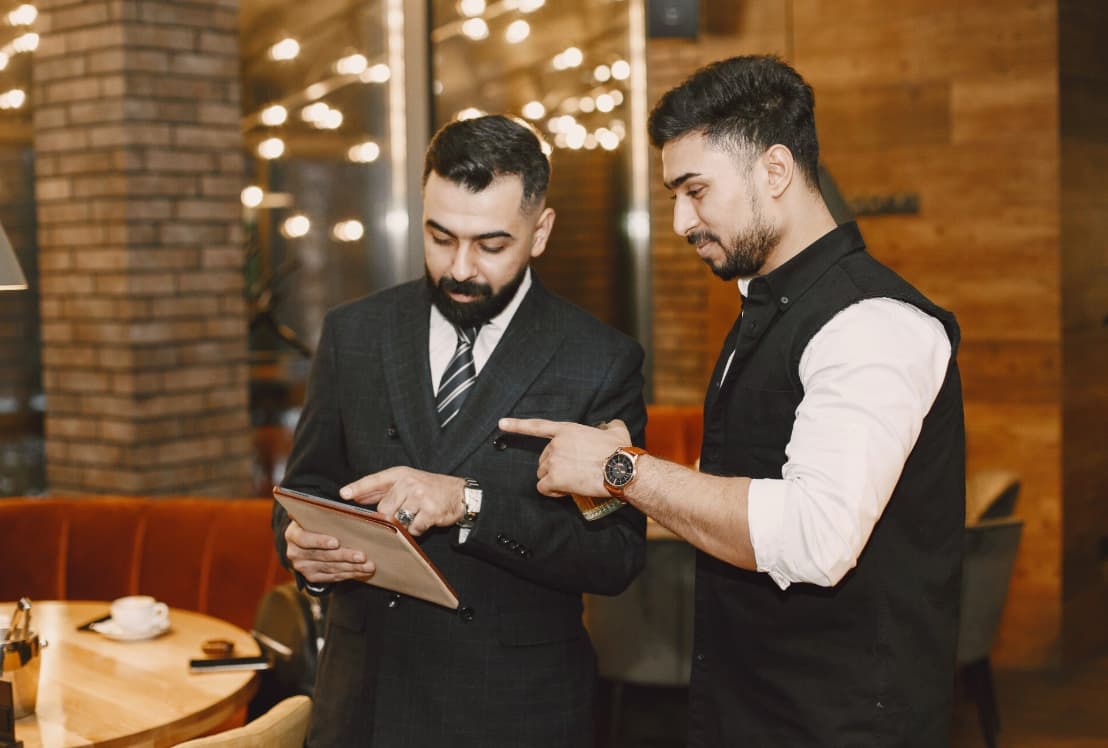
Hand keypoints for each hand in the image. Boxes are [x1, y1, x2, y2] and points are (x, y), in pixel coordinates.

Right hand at [284, 520, 375, 583]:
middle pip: (322, 556)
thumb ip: (323, 512)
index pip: (304, 539)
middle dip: (344, 556)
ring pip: (331, 568)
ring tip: (369, 566)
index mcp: (293, 534)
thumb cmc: (317, 522)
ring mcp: (303, 567)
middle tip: (362, 556)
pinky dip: (350, 574)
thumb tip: (344, 501)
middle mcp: (294, 553)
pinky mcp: (312, 577)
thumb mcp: (316, 515)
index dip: (320, 541)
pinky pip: (333, 577)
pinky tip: (362, 571)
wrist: (306, 541)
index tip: (337, 542)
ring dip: (352, 568)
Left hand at [340, 466, 465, 536]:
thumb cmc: (430, 488)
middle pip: (384, 509)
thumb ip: (382, 489)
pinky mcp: (430, 511)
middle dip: (390, 516)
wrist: (460, 493)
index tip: (344, 494)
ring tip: (416, 516)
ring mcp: (420, 497)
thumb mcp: (407, 482)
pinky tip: (425, 521)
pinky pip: (413, 529)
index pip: (375, 480)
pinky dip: (417, 529)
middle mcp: (409, 483)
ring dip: (404, 524)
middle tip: (403, 512)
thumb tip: (357, 496)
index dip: (358, 487)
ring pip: (398, 520)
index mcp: (401, 474)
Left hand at [498, 417, 630, 497]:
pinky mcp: (554, 478)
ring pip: (543, 475)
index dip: (517, 425)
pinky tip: (566, 491)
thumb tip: (610, 425)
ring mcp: (554, 461)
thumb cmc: (621, 451)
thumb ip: (608, 425)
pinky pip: (544, 488)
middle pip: (543, 459)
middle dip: (555, 468)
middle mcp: (556, 444)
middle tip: (575, 472)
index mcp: (567, 429)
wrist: (621, 469)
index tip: (501, 423)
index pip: (537, 426)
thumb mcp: (616, 430)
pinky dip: (553, 492)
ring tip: (574, 482)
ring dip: (555, 481)